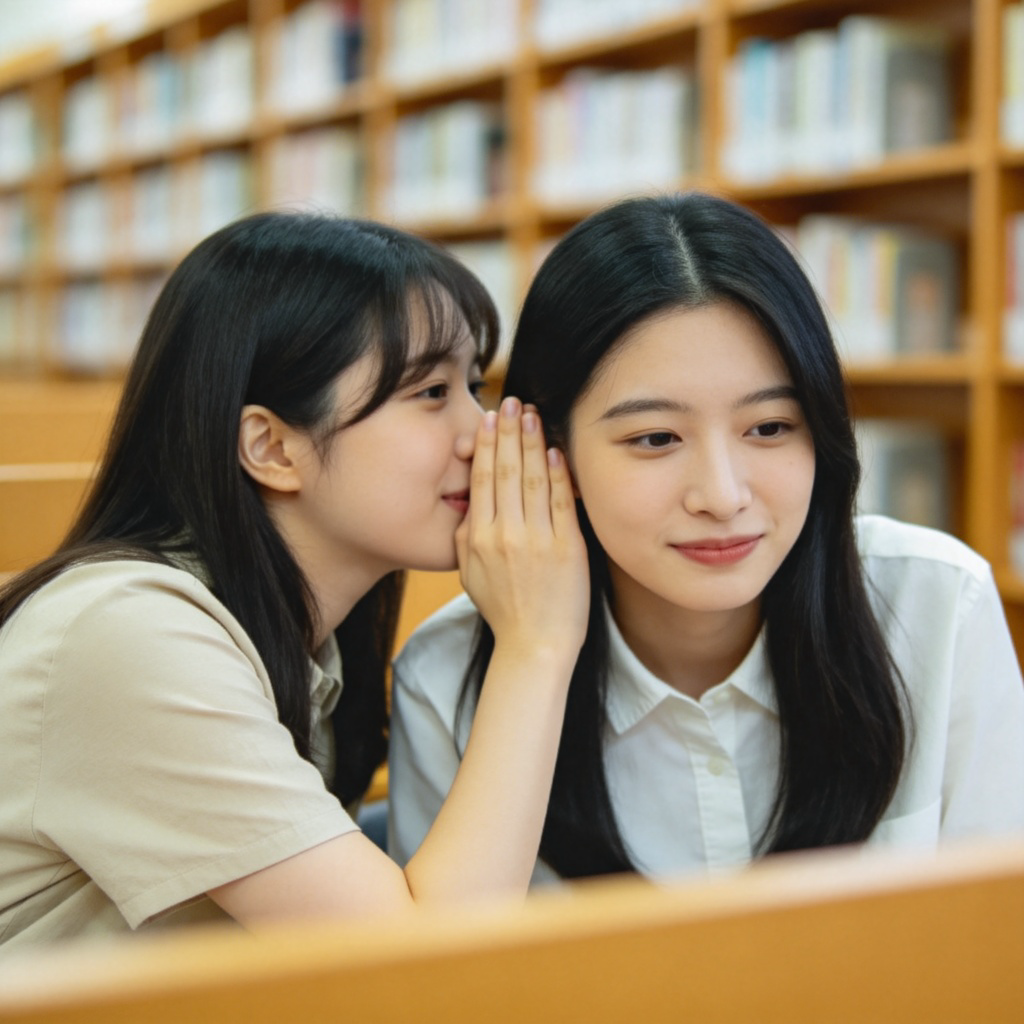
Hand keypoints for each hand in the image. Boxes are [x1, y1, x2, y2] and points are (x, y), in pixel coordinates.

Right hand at [455, 396, 589, 663]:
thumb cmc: (504, 611)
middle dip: (509, 431)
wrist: (535, 645)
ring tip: (532, 414)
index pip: (482, 478)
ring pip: (532, 479)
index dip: (487, 443)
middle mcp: (505, 534)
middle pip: (506, 470)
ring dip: (533, 442)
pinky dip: (557, 473)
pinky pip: (560, 501)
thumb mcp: (468, 575)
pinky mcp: (567, 547)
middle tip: (512, 401)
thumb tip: (470, 503)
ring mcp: (537, 540)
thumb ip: (466, 537)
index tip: (491, 417)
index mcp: (477, 538)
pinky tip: (555, 450)